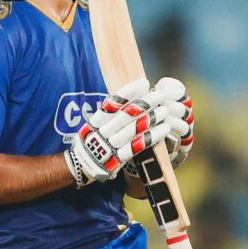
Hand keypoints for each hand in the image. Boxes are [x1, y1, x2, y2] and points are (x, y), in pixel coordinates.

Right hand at [65, 78, 187, 186]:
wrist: (83, 165)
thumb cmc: (94, 140)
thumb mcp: (96, 124)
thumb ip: (111, 113)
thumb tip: (132, 95)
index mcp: (96, 121)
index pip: (113, 102)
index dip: (129, 92)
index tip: (143, 83)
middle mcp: (103, 131)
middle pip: (126, 114)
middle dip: (144, 103)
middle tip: (159, 94)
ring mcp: (110, 145)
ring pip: (133, 129)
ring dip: (151, 118)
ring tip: (164, 110)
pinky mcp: (118, 159)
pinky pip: (137, 146)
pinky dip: (151, 137)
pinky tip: (163, 129)